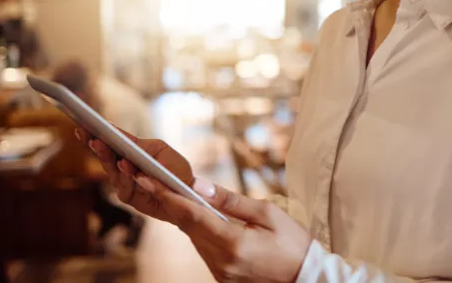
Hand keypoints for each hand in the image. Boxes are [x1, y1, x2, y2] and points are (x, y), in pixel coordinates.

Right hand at [76, 127, 208, 222]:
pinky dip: (125, 176)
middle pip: (106, 155)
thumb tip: (122, 142)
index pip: (112, 140)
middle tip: (91, 136)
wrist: (188, 193)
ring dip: (108, 159)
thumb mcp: (160, 150)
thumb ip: (141, 146)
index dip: (98, 132)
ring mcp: (124, 182)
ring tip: (103, 146)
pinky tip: (125, 166)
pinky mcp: (129, 197)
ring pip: (111, 171)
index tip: (86, 124)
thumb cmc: (175, 168)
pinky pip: (123, 187)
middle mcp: (123, 167)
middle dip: (97, 145)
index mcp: (130, 152)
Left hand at [140, 174, 311, 282]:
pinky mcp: (222, 277)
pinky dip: (199, 231)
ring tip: (173, 192)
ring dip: (185, 216)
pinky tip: (199, 216)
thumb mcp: (267, 213)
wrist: (306, 278)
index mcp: (233, 243)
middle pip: (186, 226)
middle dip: (168, 201)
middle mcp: (221, 262)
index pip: (190, 215)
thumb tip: (198, 185)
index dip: (165, 195)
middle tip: (149, 178)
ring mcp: (220, 273)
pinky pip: (204, 249)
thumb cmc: (293, 243)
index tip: (145, 178)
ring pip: (193, 238)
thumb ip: (230, 200)